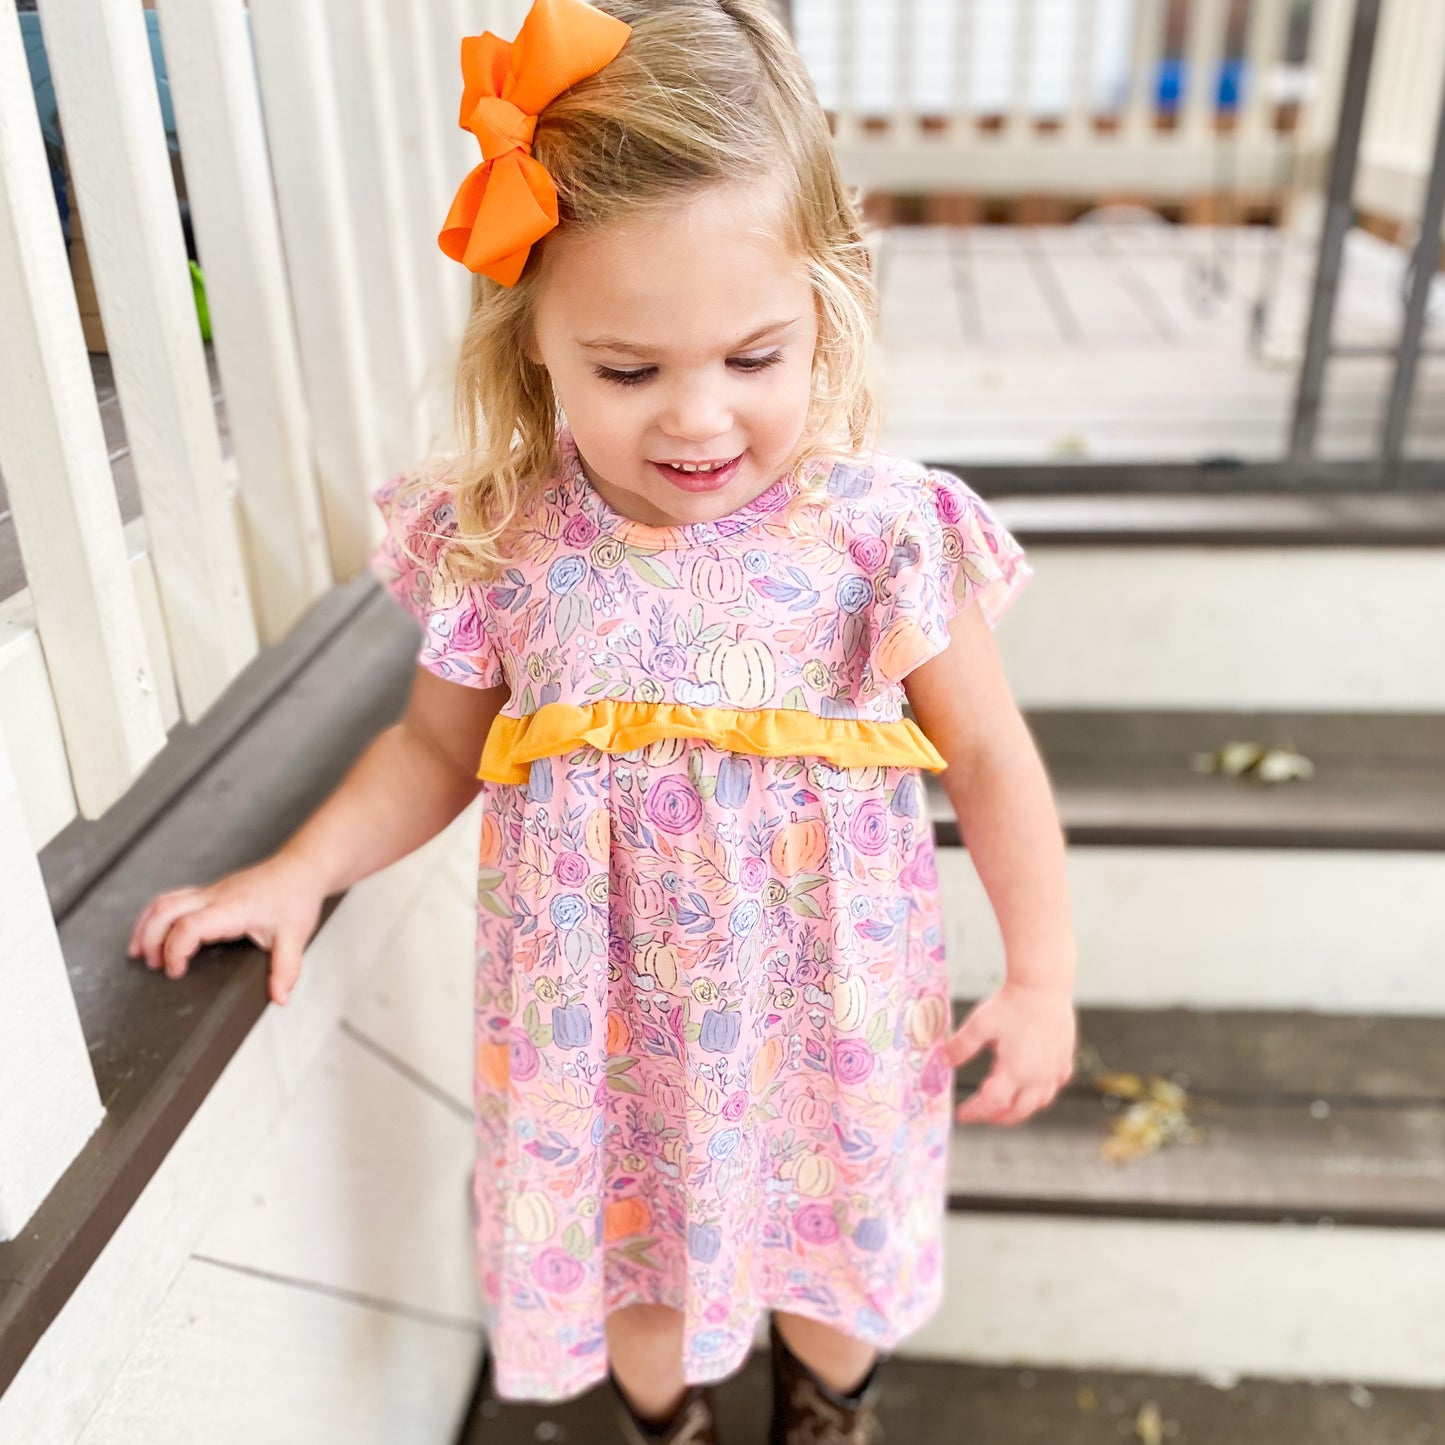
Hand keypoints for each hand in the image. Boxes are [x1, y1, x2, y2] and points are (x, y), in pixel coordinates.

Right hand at [125, 852, 325, 1005]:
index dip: (175, 951)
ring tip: (138, 952)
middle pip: (165, 911)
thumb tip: (279, 997)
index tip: (175, 972)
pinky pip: (174, 898)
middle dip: (149, 939)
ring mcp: (211, 891)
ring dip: (146, 925)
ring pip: (164, 901)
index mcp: (232, 909)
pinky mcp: (211, 891)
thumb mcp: (295, 936)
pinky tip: (155, 931)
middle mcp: (215, 896)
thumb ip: (285, 969)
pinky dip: (157, 916)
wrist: (301, 868)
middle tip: (151, 966)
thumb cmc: (296, 896)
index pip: (189, 927)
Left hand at [946, 980, 1076, 1125]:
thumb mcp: (979, 1024)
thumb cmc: (1011, 1003)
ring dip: (1020, 1109)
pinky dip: (1041, 1093)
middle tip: (980, 1113)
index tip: (961, 1115)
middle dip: (996, 1117)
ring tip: (1004, 1105)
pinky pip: (1054, 1085)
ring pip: (1039, 1102)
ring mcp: (1053, 1069)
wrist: (1044, 985)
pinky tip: (1034, 1085)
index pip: (992, 1104)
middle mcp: (1037, 1076)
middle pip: (1017, 1111)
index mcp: (1015, 1072)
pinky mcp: (1064, 1058)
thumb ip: (961, 1047)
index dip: (975, 1112)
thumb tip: (946, 1062)